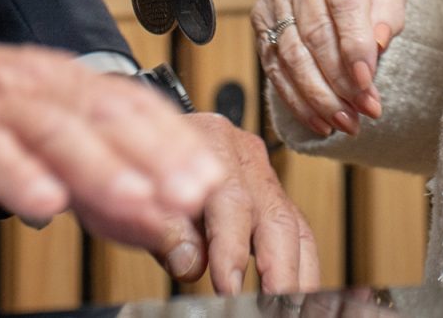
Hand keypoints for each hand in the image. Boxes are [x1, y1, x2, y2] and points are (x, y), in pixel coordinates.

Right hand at [0, 1, 222, 254]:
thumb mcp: (20, 134)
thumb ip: (80, 173)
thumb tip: (142, 214)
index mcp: (57, 82)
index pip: (129, 109)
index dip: (174, 144)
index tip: (213, 178)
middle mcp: (32, 85)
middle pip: (106, 120)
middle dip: (157, 158)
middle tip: (197, 194)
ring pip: (57, 135)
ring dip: (104, 170)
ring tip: (142, 203)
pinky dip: (18, 175)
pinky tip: (44, 203)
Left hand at [133, 112, 317, 293]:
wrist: (148, 145)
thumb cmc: (144, 169)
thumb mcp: (142, 192)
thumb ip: (166, 229)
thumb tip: (190, 265)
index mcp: (214, 142)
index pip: (231, 200)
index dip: (232, 246)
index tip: (228, 285)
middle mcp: (246, 156)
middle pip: (275, 215)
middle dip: (278, 268)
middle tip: (275, 306)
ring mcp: (263, 177)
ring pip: (294, 226)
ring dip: (297, 273)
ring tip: (294, 307)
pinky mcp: (272, 198)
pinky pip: (296, 232)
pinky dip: (300, 267)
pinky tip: (299, 294)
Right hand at [252, 0, 406, 137]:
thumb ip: (387, 14)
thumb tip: (375, 49)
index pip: (343, 0)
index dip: (354, 45)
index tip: (368, 83)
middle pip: (314, 31)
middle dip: (340, 80)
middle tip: (365, 111)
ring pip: (291, 53)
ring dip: (320, 96)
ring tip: (347, 123)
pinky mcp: (259, 16)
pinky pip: (274, 65)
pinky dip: (297, 98)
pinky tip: (320, 121)